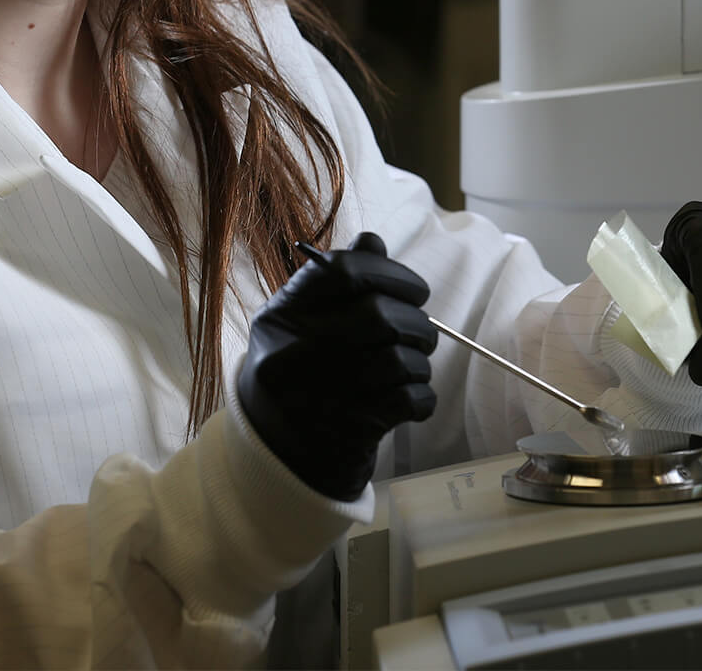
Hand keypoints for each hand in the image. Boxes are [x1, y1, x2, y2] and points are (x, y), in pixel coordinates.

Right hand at [237, 232, 437, 499]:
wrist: (278, 461)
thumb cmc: (297, 377)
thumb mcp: (299, 325)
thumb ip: (334, 283)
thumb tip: (373, 241)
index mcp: (279, 318)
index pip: (343, 271)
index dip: (391, 273)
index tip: (414, 290)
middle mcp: (293, 353)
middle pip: (378, 315)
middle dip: (415, 321)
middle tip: (421, 332)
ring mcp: (320, 395)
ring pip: (399, 359)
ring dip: (420, 362)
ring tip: (413, 368)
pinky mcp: (350, 432)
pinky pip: (409, 400)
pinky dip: (423, 396)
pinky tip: (411, 399)